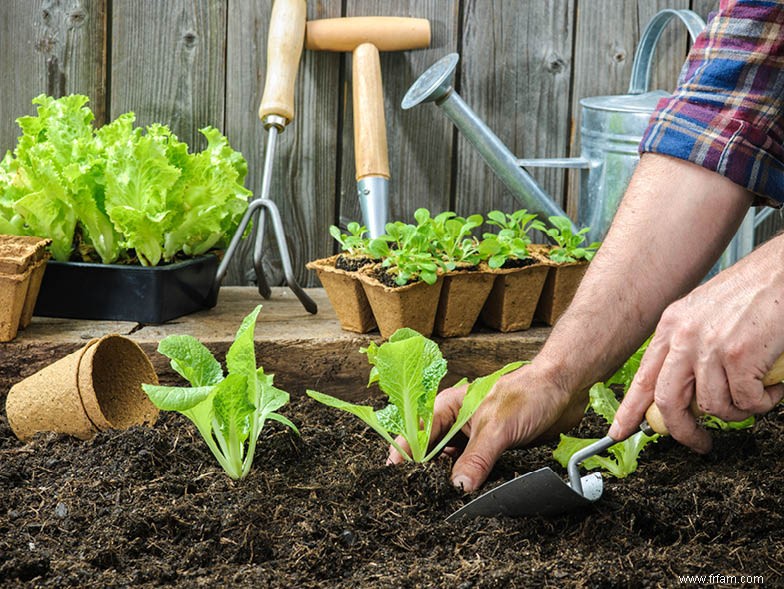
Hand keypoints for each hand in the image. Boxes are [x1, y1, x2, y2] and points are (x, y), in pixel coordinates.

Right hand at [387, 363, 587, 491]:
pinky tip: (470, 496)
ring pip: (453, 464)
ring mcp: (474, 437)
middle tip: (422, 498)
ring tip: (442, 502)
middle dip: (426, 473)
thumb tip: (457, 488)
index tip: (396, 479)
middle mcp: (457, 423)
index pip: (417, 434)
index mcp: (448, 407)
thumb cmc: (528, 393)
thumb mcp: (497, 428)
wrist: (564, 389)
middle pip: (432, 453)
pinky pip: (475, 470)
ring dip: (450, 481)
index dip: (404, 456)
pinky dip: (471, 483)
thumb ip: (476, 459)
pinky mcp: (493, 450)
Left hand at [610, 239, 783, 451]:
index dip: (630, 410)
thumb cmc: (752, 293)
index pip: (642, 378)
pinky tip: (772, 387)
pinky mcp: (740, 355)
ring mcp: (710, 346)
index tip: (619, 431)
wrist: (782, 271)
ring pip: (713, 407)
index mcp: (671, 326)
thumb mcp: (704, 316)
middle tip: (699, 443)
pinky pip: (746, 401)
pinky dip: (763, 402)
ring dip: (737, 412)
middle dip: (683, 431)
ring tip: (754, 396)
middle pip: (668, 401)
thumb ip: (688, 349)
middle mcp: (684, 336)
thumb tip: (684, 392)